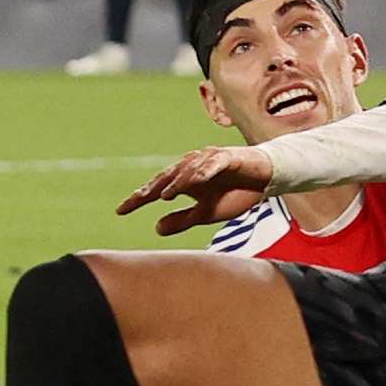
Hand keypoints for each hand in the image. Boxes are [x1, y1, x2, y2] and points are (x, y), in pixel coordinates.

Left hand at [116, 143, 277, 235]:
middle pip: (167, 176)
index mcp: (184, 180)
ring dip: (176, 182)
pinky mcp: (228, 156)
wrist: (266, 178)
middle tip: (136, 201)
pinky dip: (203, 171)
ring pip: (187, 170)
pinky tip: (195, 181)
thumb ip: (182, 219)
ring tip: (163, 196)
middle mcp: (192, 167)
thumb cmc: (235, 192)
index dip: (138, 199)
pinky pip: (213, 163)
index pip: (157, 189)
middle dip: (151, 188)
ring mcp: (209, 160)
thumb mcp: (206, 212)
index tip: (120, 211)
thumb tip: (156, 228)